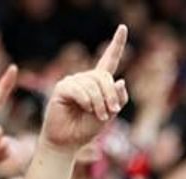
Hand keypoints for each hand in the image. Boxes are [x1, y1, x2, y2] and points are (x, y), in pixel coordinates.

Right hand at [40, 25, 128, 152]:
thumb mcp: (109, 114)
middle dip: (111, 95)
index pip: (109, 60)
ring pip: (93, 85)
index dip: (116, 44)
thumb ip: (117, 99)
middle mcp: (85, 78)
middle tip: (112, 112)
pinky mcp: (62, 88)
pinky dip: (86, 101)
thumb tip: (120, 80)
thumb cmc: (86, 128)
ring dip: (99, 103)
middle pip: (104, 77)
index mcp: (98, 83)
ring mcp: (73, 81)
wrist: (68, 142)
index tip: (123, 28)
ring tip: (97, 115)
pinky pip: (79, 89)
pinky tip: (84, 109)